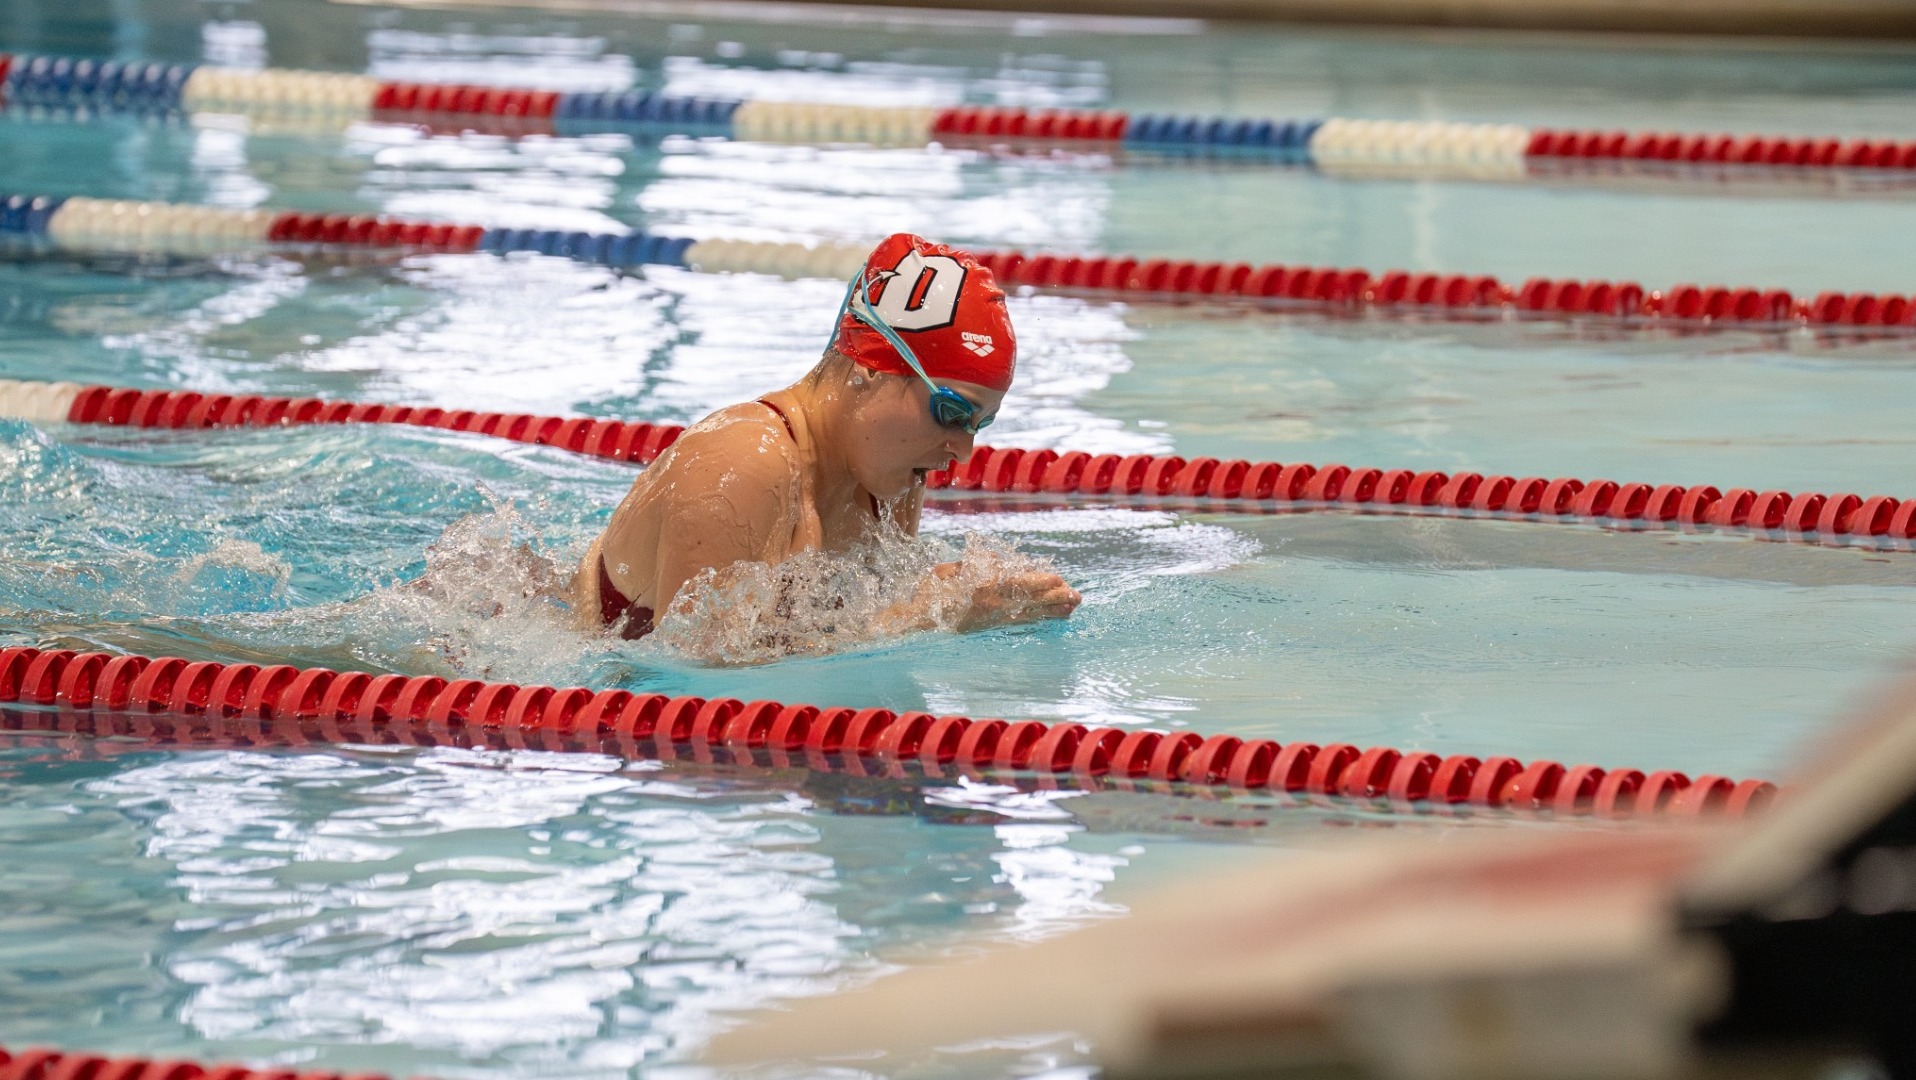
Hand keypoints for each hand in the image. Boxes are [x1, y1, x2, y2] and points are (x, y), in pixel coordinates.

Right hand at [940, 564, 1080, 630]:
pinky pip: (1018, 623)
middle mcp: (991, 607)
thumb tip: (995, 560)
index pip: (1018, 585)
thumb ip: (973, 564)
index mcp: (981, 589)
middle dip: (1054, 599)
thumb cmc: (928, 593)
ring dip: (1051, 612)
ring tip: (1071, 609)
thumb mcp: (945, 571)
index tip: (1059, 579)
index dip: (1040, 583)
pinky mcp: (989, 629)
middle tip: (1077, 597)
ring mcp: (991, 620)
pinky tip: (1049, 619)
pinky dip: (1037, 620)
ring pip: (1028, 615)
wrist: (914, 624)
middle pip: (1030, 602)